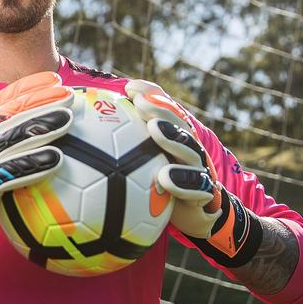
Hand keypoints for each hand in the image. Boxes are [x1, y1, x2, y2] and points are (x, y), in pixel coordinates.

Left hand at [126, 80, 261, 266]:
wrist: (197, 215)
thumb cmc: (162, 186)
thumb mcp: (146, 164)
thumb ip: (128, 143)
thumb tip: (96, 124)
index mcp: (175, 138)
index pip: (165, 110)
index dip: (150, 95)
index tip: (130, 88)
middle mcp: (189, 149)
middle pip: (178, 124)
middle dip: (160, 109)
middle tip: (140, 102)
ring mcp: (199, 170)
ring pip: (190, 150)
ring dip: (172, 138)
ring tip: (154, 130)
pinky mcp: (205, 194)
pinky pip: (198, 187)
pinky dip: (183, 182)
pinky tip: (164, 177)